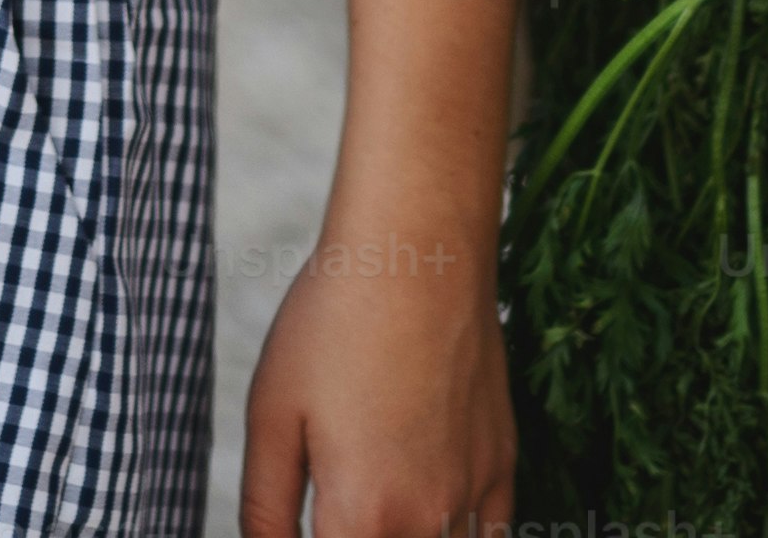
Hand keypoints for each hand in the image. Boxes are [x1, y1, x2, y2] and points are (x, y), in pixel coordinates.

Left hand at [242, 222, 509, 537]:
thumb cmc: (332, 328)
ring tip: (372, 509)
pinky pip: (489, 535)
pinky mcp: (501, 463)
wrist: (416, 257)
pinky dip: (458, 536)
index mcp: (363, 516)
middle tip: (332, 506)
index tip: (301, 525)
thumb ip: (266, 508)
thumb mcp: (270, 416)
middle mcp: (428, 520)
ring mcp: (473, 494)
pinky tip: (424, 516)